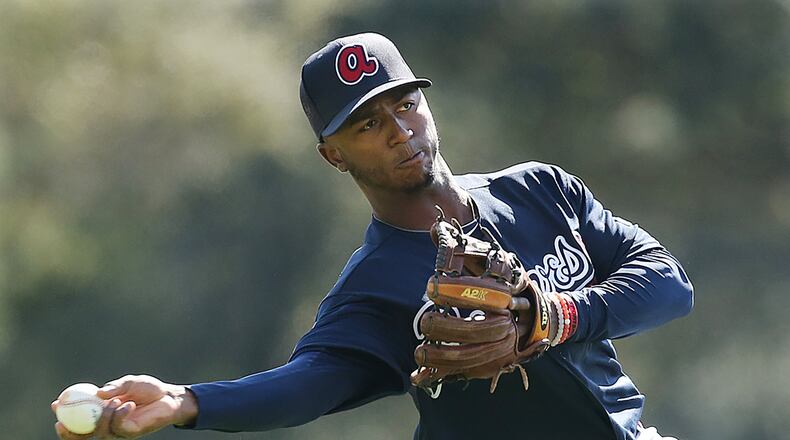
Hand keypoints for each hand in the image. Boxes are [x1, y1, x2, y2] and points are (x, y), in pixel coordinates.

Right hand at [52, 375, 197, 438]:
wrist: (169, 397)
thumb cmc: (148, 389)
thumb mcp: (129, 383)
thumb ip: (113, 387)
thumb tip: (97, 393)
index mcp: (103, 411)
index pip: (79, 417)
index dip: (65, 414)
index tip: (56, 404)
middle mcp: (108, 423)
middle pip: (83, 435)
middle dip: (69, 432)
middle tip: (62, 422)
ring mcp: (118, 430)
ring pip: (100, 432)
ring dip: (103, 416)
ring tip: (116, 401)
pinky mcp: (130, 433)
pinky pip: (118, 427)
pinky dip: (119, 415)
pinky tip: (129, 404)